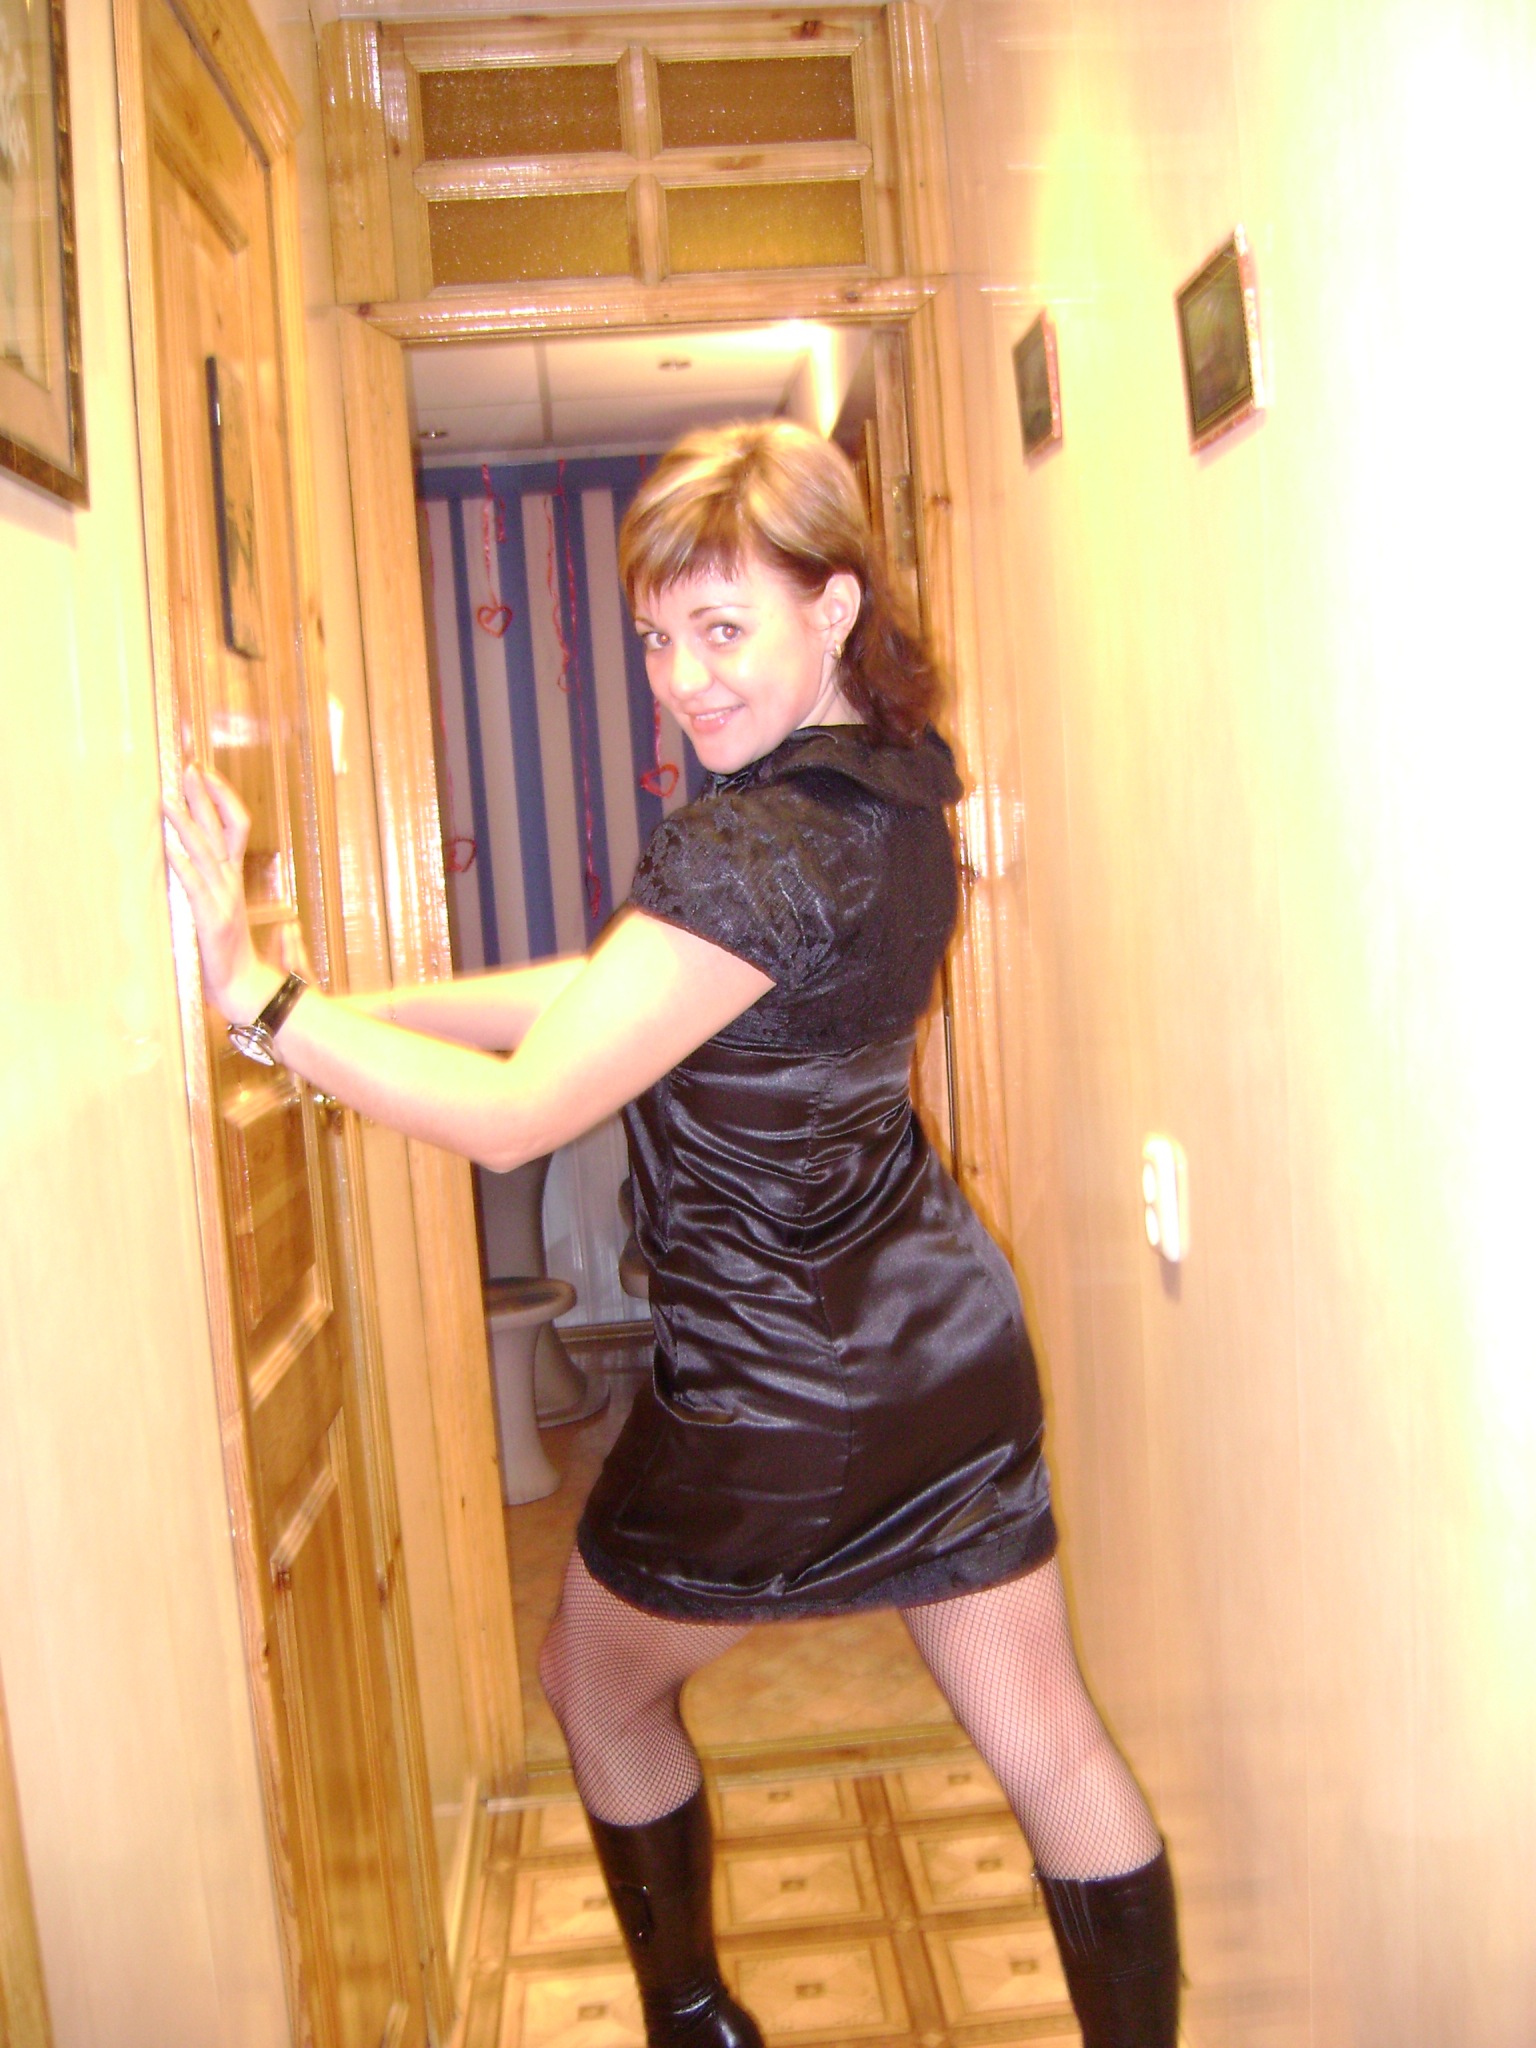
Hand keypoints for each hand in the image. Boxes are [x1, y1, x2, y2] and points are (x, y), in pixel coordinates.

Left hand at [162, 763, 279, 1025]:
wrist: (243, 988)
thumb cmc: (226, 951)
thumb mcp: (220, 908)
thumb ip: (207, 882)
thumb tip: (183, 855)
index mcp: (233, 878)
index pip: (235, 827)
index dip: (223, 797)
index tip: (204, 771)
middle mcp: (230, 883)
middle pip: (223, 830)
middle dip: (205, 796)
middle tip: (188, 768)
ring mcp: (223, 900)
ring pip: (206, 853)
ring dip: (187, 824)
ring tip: (168, 800)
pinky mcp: (211, 921)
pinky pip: (195, 888)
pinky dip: (183, 866)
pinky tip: (169, 848)